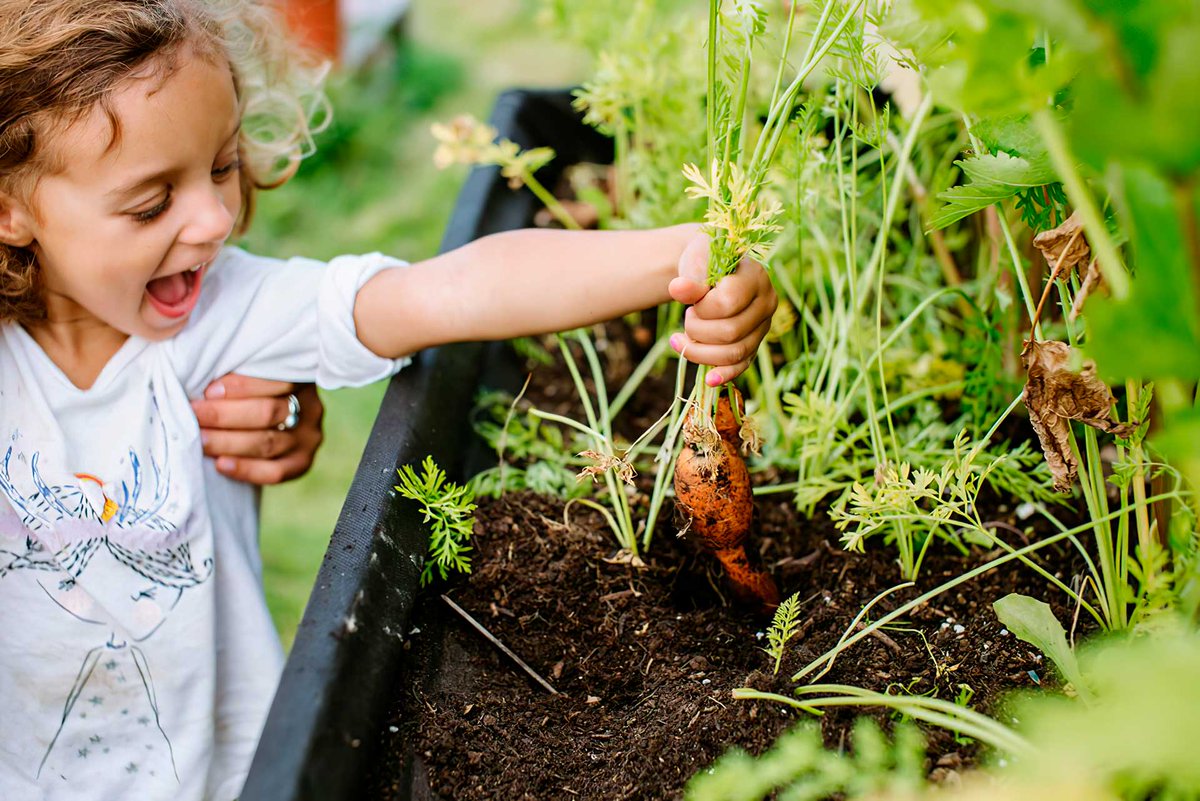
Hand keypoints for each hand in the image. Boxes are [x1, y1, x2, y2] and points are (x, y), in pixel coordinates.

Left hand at [191, 376, 324, 484]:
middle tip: (194, 415)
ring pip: (267, 443)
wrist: (261, 425)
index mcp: (300, 379)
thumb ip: (234, 371)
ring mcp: (309, 439)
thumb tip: (198, 370)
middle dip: (224, 415)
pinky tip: (220, 465)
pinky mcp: (301, 464)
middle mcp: (310, 408)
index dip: (242, 386)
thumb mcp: (248, 374)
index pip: (277, 381)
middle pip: (268, 413)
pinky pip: (274, 472)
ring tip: (199, 439)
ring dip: (227, 442)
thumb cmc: (245, 392)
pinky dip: (246, 469)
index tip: (208, 391)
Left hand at [666, 234, 777, 384]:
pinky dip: (724, 374)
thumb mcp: (696, 261)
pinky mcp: (754, 344)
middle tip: (687, 316)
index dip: (702, 307)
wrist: (712, 269)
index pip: (727, 303)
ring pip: (734, 353)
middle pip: (730, 333)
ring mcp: (763, 326)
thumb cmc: (705, 261)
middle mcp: (767, 303)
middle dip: (697, 330)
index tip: (689, 295)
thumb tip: (676, 290)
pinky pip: (742, 365)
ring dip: (700, 351)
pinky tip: (708, 380)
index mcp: (755, 277)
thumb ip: (690, 277)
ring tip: (681, 338)